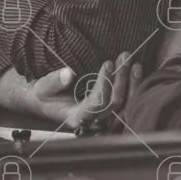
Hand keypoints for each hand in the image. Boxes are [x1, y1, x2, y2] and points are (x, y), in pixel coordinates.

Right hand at [28, 52, 142, 128]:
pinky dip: (134, 90)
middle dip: (122, 78)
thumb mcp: (43, 87)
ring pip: (126, 107)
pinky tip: (137, 73)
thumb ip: (54, 81)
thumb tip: (68, 73)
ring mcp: (104, 121)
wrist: (46, 103)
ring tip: (134, 63)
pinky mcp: (111, 115)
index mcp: (76, 118)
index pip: (97, 103)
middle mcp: (92, 123)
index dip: (105, 83)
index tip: (107, 63)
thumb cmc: (45, 94)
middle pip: (115, 104)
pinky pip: (128, 106)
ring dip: (132, 84)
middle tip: (124, 56)